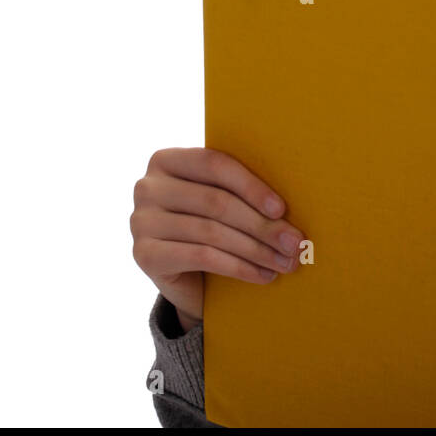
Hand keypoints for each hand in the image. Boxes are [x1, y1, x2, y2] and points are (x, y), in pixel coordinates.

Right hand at [131, 147, 305, 333]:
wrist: (185, 273)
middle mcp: (147, 186)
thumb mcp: (225, 200)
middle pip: (216, 202)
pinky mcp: (144, 254)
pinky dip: (239, 267)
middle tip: (294, 243)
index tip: (282, 209)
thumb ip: (242, 192)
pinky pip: (202, 257)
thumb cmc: (213, 225)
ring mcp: (140, 221)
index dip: (251, 186)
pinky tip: (264, 275)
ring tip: (286, 262)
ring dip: (256, 250)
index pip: (214, 164)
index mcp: (168, 159)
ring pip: (212, 232)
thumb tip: (288, 208)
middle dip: (262, 225)